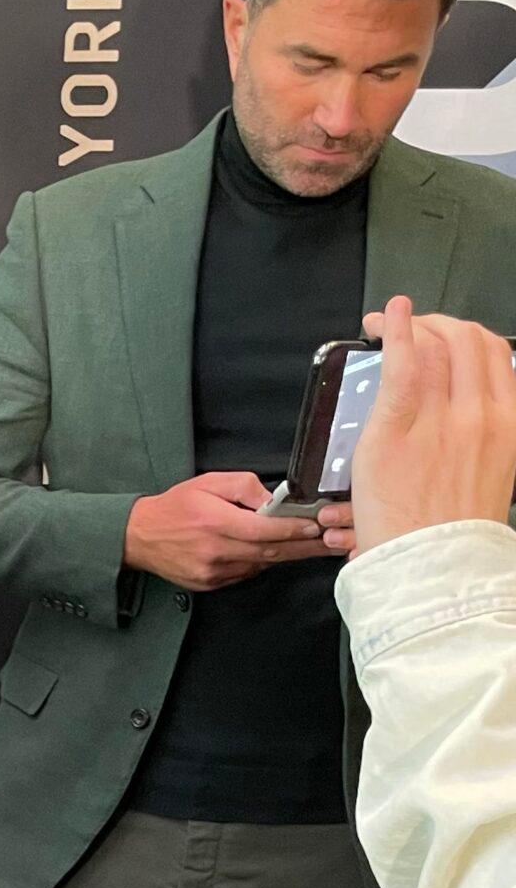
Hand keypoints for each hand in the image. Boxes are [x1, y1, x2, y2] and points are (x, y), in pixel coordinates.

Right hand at [123, 471, 330, 590]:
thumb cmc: (175, 506)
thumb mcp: (209, 483)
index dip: (293, 530)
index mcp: (215, 522)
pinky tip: (269, 553)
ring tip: (310, 547)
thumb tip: (272, 501)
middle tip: (332, 544)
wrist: (139, 537)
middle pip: (270, 553)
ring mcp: (212, 572)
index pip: (264, 530)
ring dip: (285, 556)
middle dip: (304, 547)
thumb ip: (244, 487)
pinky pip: (244, 574)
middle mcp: (215, 551)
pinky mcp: (209, 584)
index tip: (316, 526)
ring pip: (259, 565)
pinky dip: (260, 563)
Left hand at [350, 296, 515, 553]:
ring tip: (386, 324)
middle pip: (467, 342)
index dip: (469, 335)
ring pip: (435, 347)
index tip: (447, 335)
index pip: (496, 356)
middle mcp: (482, 415)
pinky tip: (385, 317)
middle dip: (440, 324)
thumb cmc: (454, 534)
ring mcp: (441, 420)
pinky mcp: (397, 429)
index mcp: (508, 426)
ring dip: (411, 325)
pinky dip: (396, 330)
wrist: (433, 570)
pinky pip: (402, 365)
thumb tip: (470, 414)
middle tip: (413, 328)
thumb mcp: (491, 476)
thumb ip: (485, 440)